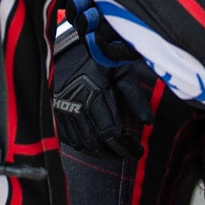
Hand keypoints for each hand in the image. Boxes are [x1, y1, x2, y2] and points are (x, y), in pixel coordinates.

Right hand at [51, 27, 154, 158]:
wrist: (80, 52)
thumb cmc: (107, 64)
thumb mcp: (125, 75)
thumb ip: (136, 98)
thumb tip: (149, 122)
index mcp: (95, 93)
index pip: (111, 132)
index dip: (126, 146)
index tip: (138, 152)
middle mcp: (77, 103)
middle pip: (95, 143)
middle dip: (114, 152)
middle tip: (127, 152)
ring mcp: (64, 108)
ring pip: (82, 143)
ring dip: (99, 151)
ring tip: (114, 150)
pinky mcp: (56, 111)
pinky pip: (68, 139)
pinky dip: (83, 145)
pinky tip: (96, 143)